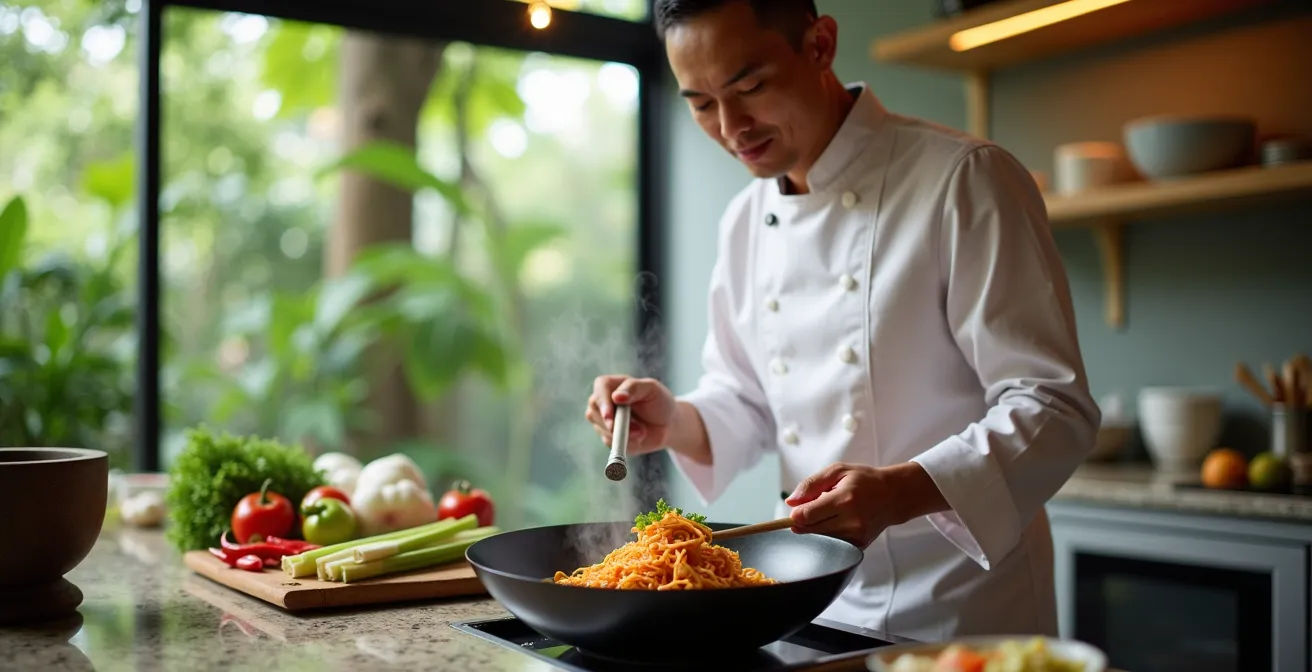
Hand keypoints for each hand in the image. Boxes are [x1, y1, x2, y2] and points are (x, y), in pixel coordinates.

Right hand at [585, 375, 676, 455]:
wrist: (667, 425)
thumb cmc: (659, 402)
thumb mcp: (652, 389)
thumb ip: (634, 388)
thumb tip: (616, 397)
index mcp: (613, 384)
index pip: (600, 387)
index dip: (603, 402)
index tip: (610, 416)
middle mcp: (604, 401)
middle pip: (594, 410)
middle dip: (612, 423)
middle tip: (636, 430)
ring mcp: (604, 420)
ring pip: (602, 429)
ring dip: (623, 434)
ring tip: (642, 431)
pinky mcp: (608, 437)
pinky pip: (610, 443)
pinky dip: (626, 442)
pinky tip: (638, 437)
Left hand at [785, 462, 928, 548]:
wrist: (894, 496)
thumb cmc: (865, 480)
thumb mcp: (838, 471)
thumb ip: (811, 485)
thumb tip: (791, 502)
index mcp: (845, 499)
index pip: (807, 515)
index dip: (795, 514)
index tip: (797, 509)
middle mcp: (852, 521)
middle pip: (810, 530)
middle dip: (803, 521)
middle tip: (812, 509)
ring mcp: (856, 536)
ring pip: (819, 539)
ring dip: (816, 528)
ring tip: (828, 513)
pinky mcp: (859, 545)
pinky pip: (832, 545)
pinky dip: (827, 535)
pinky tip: (835, 523)